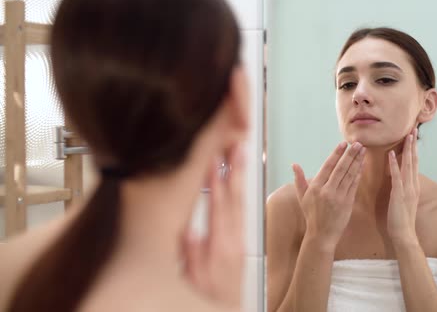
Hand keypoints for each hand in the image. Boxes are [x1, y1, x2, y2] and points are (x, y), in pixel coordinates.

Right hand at [182, 144, 244, 308]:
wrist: (226, 310)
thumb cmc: (206, 297)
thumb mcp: (192, 279)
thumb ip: (192, 255)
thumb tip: (190, 231)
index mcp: (220, 245)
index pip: (219, 206)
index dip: (218, 181)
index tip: (216, 158)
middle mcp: (232, 239)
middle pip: (235, 198)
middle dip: (235, 170)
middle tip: (238, 146)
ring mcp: (238, 240)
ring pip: (240, 202)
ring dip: (240, 177)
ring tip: (241, 155)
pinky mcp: (238, 242)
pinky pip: (242, 212)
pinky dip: (240, 193)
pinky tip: (238, 182)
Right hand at [292, 142, 364, 248]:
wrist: (322, 235)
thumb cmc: (311, 215)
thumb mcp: (302, 197)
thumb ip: (299, 180)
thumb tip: (294, 164)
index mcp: (316, 187)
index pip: (328, 166)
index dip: (337, 154)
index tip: (343, 144)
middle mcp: (327, 190)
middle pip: (341, 168)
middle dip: (350, 154)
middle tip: (358, 143)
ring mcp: (339, 197)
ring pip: (350, 175)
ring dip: (357, 162)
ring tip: (363, 151)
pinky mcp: (348, 203)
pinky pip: (354, 185)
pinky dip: (359, 174)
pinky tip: (362, 165)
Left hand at [387, 129, 419, 245]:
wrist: (404, 234)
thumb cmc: (401, 220)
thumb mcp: (403, 202)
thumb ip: (403, 190)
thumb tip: (400, 181)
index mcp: (413, 187)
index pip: (414, 165)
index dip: (413, 151)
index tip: (412, 139)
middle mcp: (412, 185)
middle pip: (414, 161)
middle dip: (413, 146)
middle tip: (413, 131)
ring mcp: (407, 189)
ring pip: (408, 166)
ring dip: (407, 150)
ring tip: (406, 137)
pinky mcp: (399, 194)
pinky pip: (396, 176)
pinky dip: (394, 165)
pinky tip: (391, 154)